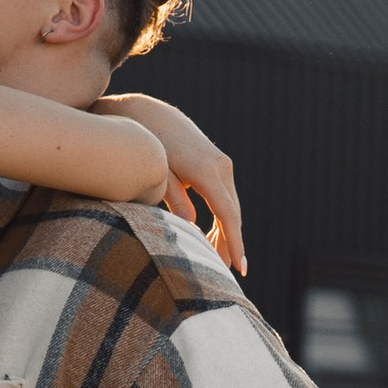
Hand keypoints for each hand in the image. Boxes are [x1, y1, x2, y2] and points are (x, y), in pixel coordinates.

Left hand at [113, 95, 245, 272]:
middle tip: (225, 273)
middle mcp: (220, 167)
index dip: (234, 242)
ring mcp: (222, 164)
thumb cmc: (148, 146)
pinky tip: (213, 236)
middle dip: (231, 244)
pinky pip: (224, 198)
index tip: (240, 267)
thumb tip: (189, 226)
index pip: (227, 214)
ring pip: (231, 206)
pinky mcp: (217, 164)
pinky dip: (222, 218)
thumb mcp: (158, 174)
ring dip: (226, 232)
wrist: (149, 115)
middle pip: (233, 214)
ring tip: (217, 259)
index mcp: (205, 171)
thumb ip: (174, 199)